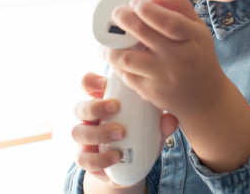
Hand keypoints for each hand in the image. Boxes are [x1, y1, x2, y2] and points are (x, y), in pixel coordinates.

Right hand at [71, 72, 178, 186]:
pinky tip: (116, 157)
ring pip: (77, 132)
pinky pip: (83, 159)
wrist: (130, 167)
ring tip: (120, 134)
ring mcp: (85, 139)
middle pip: (80, 107)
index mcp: (103, 102)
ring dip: (99, 132)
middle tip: (116, 107)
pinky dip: (99, 159)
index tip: (104, 83)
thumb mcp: (152, 127)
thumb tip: (171, 119)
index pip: (87, 84)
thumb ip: (161, 121)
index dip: (90, 81)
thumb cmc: (140, 135)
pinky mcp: (85, 159)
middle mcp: (89, 119)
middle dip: (96, 106)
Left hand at [105, 0, 228, 121]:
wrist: (205, 98)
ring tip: (107, 38)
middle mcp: (179, 57)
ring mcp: (164, 76)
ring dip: (110, 45)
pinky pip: (126, 75)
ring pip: (126, 58)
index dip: (147, 9)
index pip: (168, 20)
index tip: (136, 1)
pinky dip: (115, 63)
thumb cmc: (199, 56)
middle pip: (143, 34)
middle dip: (122, 18)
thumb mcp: (198, 29)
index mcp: (193, 38)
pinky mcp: (151, 92)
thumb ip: (179, 7)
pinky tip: (115, 56)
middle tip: (117, 13)